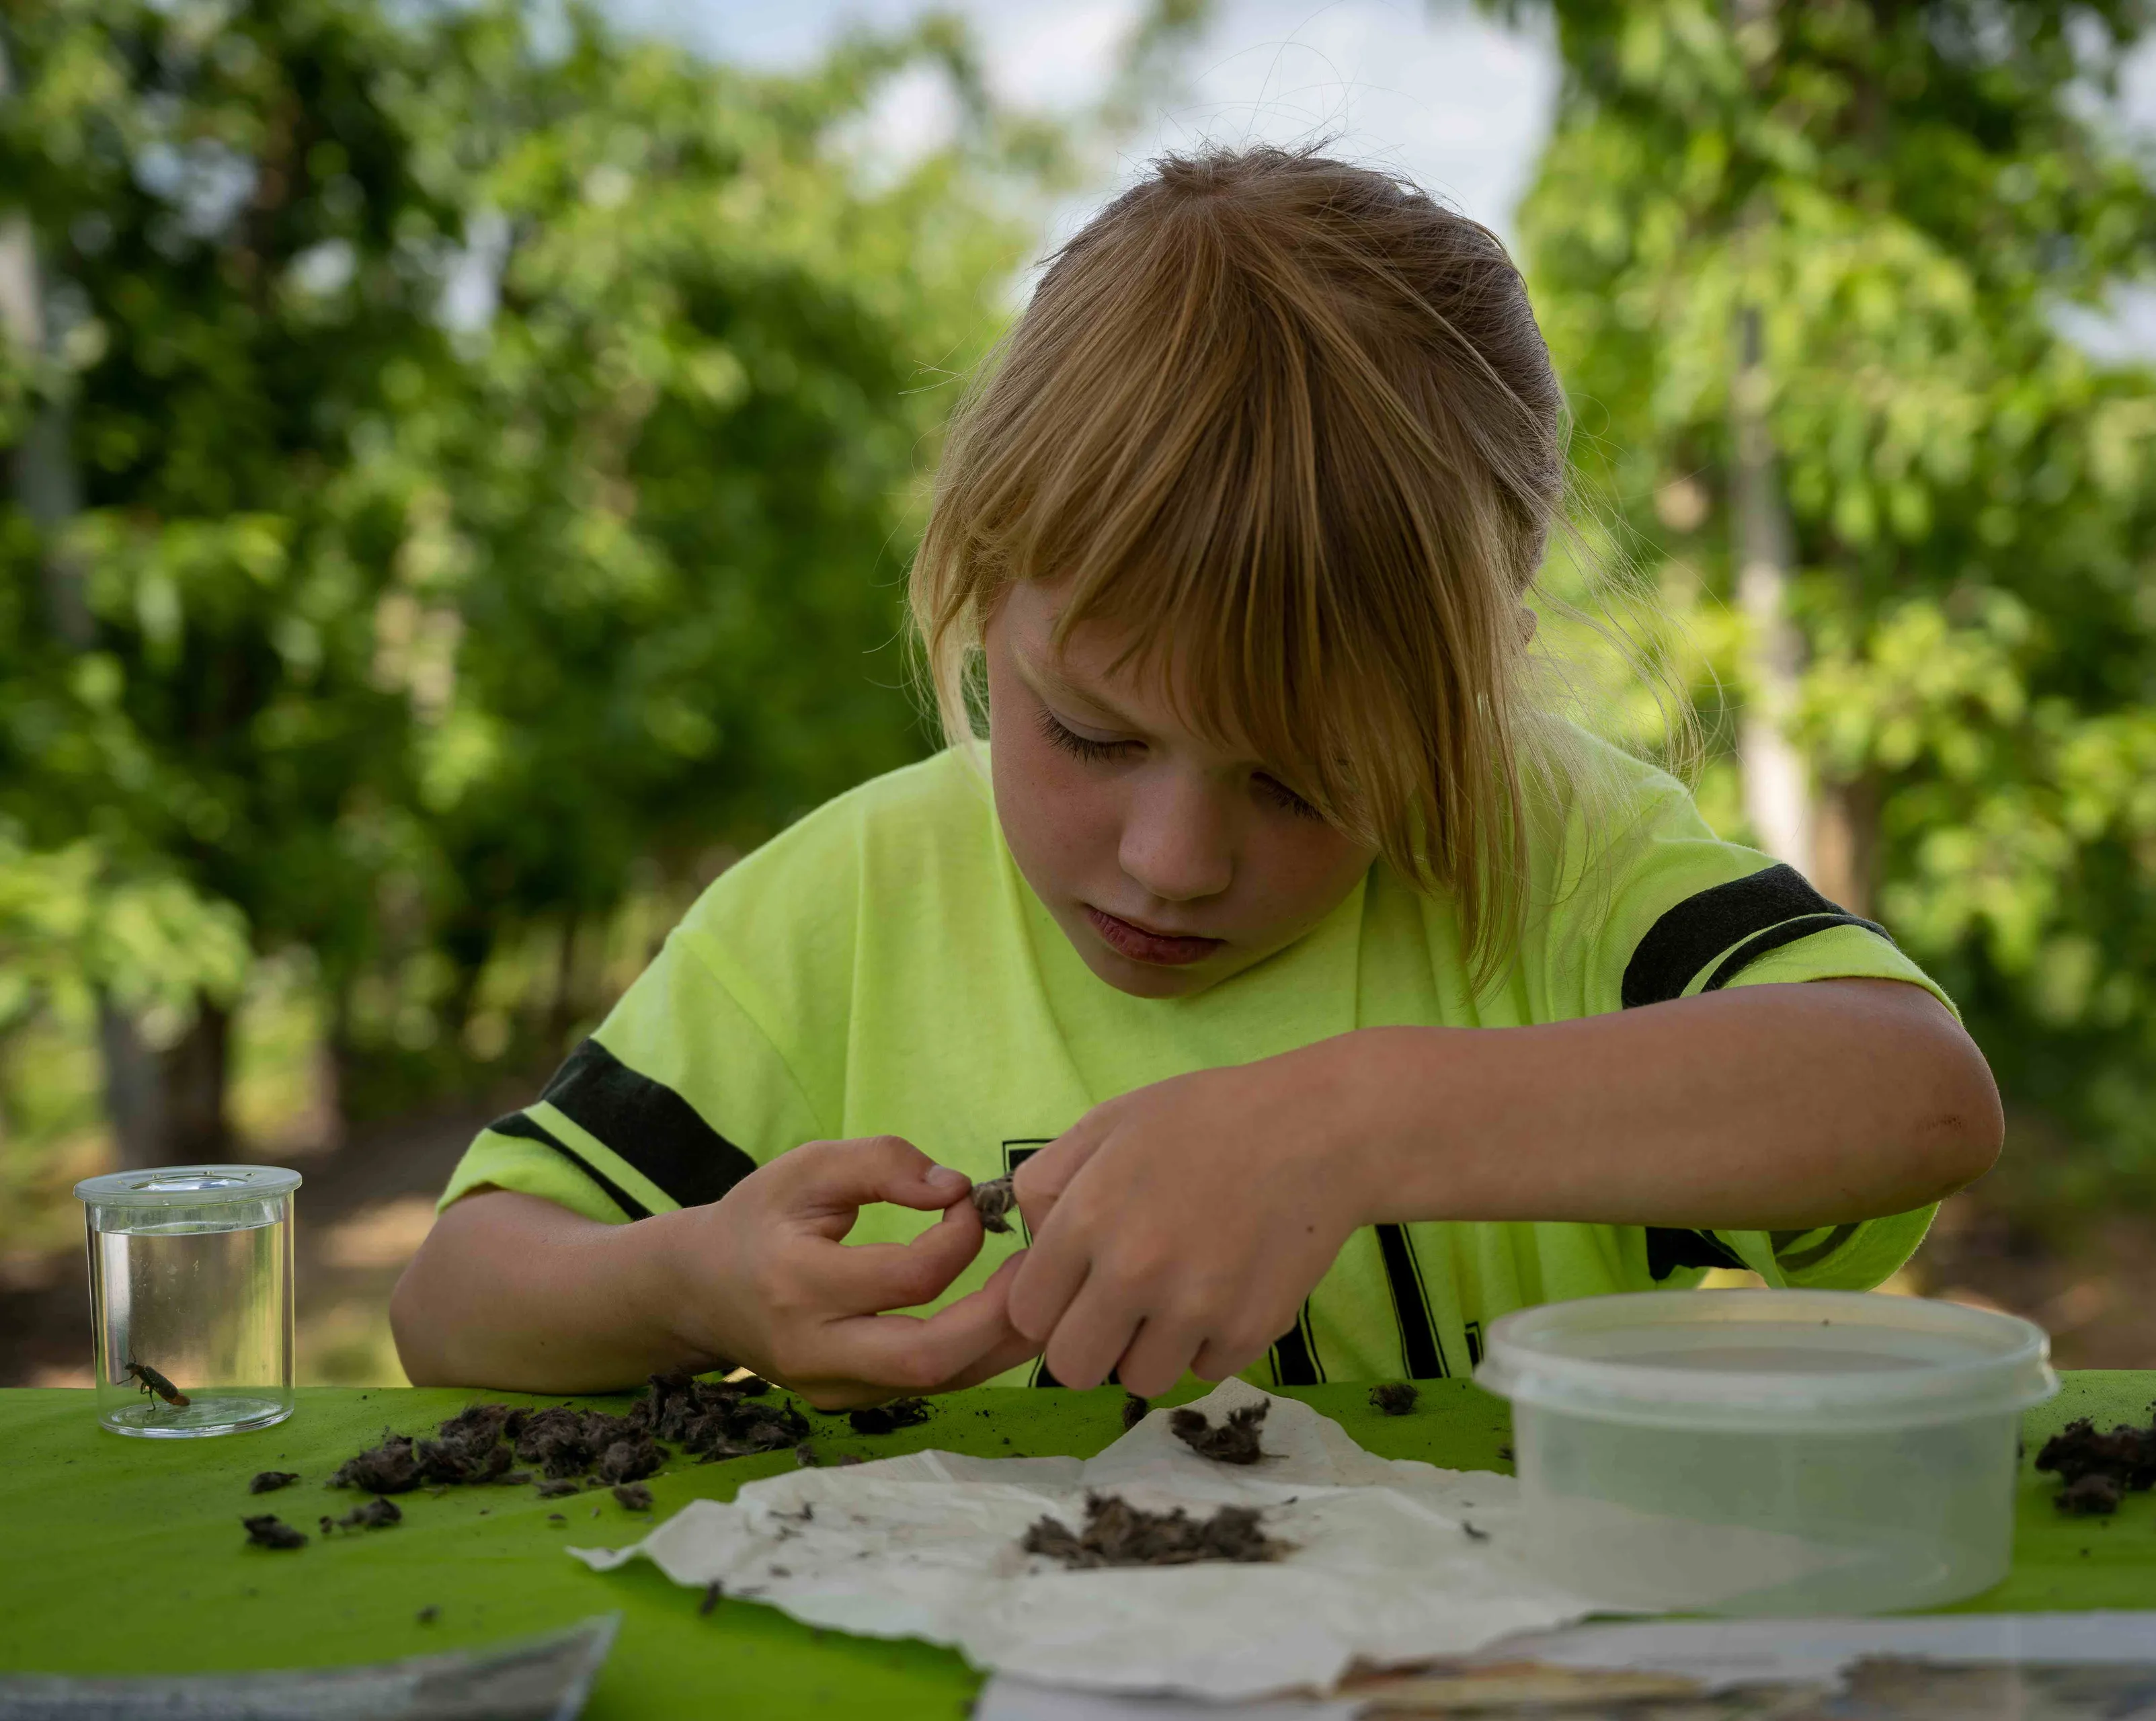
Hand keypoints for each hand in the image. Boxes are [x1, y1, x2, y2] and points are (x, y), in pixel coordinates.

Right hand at [661, 1135, 1039, 1409]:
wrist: (700, 1291)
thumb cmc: (760, 1219)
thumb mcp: (808, 1167)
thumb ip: (881, 1162)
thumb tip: (956, 1189)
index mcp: (798, 1285)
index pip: (908, 1278)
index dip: (959, 1238)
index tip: (968, 1203)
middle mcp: (814, 1351)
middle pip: (929, 1358)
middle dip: (1000, 1317)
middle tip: (1041, 1269)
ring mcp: (831, 1389)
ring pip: (937, 1384)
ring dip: (1002, 1343)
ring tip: (1041, 1294)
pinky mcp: (849, 1403)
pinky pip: (927, 1387)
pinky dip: (974, 1355)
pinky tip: (1002, 1317)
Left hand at [1006, 1043, 1374, 1395]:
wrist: (1317, 1131)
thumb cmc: (1206, 1118)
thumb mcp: (1107, 1123)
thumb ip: (1046, 1184)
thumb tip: (1033, 1249)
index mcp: (1087, 1218)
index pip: (1027, 1314)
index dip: (1047, 1302)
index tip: (1074, 1283)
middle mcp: (1134, 1272)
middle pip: (1072, 1368)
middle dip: (1088, 1342)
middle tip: (1119, 1306)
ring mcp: (1195, 1309)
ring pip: (1138, 1380)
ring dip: (1150, 1348)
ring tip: (1177, 1295)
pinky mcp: (1249, 1333)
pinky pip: (1202, 1372)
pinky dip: (1208, 1344)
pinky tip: (1224, 1290)